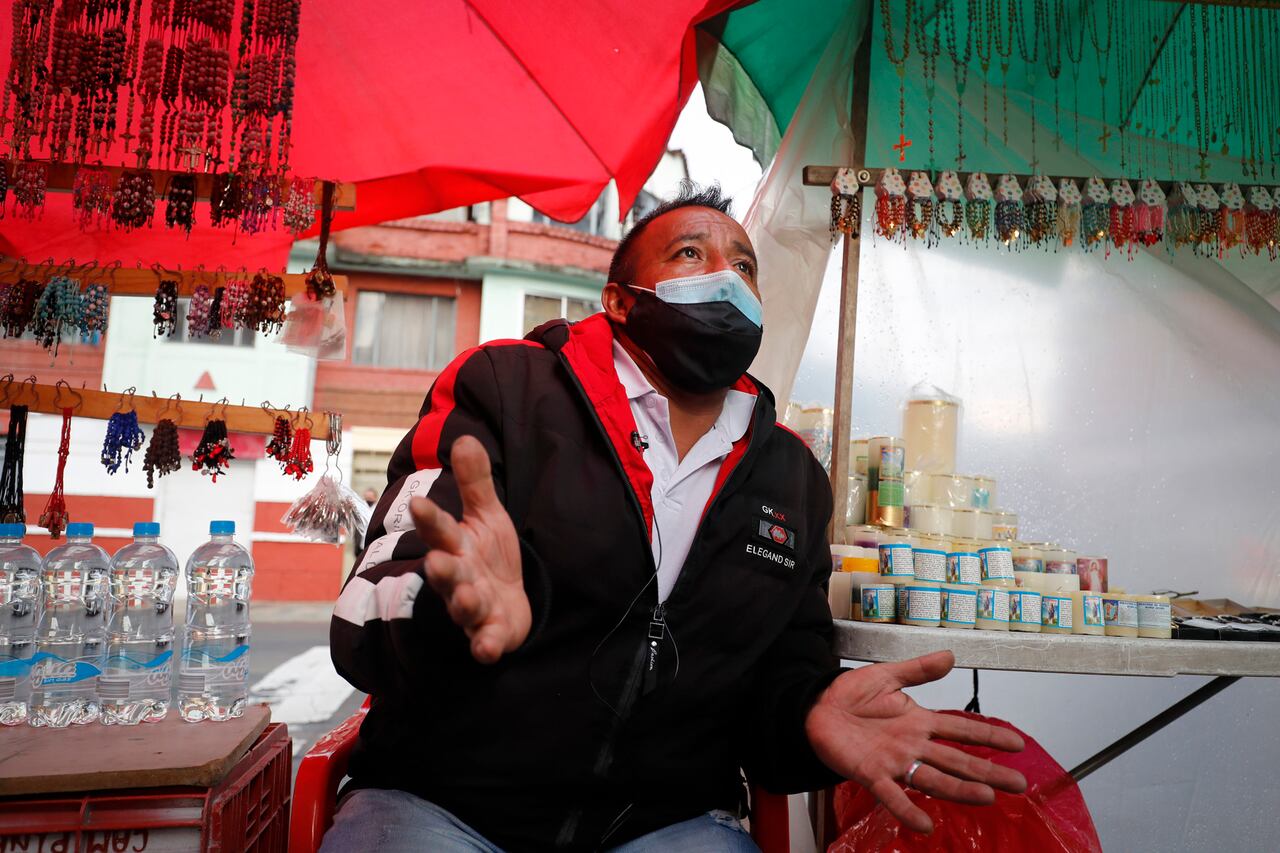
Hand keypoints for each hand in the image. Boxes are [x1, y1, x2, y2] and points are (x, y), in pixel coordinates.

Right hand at [410, 435, 529, 664]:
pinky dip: (484, 646)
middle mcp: (458, 577)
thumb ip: (475, 482)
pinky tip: (485, 648)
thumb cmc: (489, 556)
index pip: (439, 529)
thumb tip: (465, 438)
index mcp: (456, 546)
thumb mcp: (487, 515)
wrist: (506, 604)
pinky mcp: (490, 634)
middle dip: (441, 567)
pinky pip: (485, 642)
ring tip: (468, 595)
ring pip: (463, 607)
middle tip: (435, 561)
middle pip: (446, 572)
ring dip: (463, 602)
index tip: (418, 503)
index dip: (429, 519)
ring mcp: (472, 608)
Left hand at [804, 651, 1026, 833]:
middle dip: (987, 772)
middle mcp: (913, 745)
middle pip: (957, 761)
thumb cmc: (850, 695)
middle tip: (1017, 784)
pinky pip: (892, 795)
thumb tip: (950, 656)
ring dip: (958, 790)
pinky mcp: (871, 774)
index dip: (989, 735)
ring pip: (932, 779)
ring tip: (985, 797)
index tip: (1017, 743)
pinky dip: (907, 810)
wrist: (816, 708)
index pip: (961, 729)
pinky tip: (925, 826)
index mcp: (919, 721)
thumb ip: (918, 670)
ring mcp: (894, 762)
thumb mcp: (887, 675)